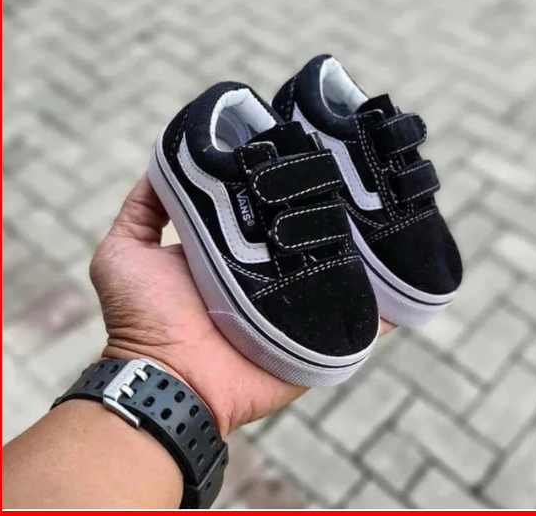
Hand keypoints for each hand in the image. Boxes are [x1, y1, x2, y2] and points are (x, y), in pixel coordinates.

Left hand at [90, 174, 392, 436]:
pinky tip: (412, 274)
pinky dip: (389, 304)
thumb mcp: (123, 252)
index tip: (305, 151)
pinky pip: (360, 320)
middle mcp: (268, 273)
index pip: (267, 209)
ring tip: (392, 211)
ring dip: (363, 249)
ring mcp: (294, 304)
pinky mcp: (314, 336)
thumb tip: (162, 163)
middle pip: (306, 235)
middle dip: (329, 210)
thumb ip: (142, 209)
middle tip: (358, 175)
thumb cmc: (141, 319)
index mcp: (233, 249)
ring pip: (338, 270)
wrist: (167, 382)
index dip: (283, 186)